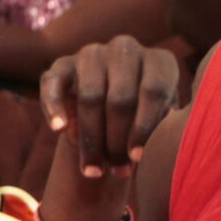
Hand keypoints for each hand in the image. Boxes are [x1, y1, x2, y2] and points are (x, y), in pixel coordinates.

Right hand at [39, 37, 180, 177]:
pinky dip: (54, 108)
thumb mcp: (165, 120)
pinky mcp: (62, 65)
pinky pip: (53, 85)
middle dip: (117, 141)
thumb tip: (163, 136)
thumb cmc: (147, 119)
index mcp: (158, 61)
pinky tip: (59, 130)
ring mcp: (92, 53)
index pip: (154, 91)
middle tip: (118, 171)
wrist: (113, 108)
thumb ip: (167, 125)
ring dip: (91, 140)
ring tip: (94, 171)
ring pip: (90, 97)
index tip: (138, 158)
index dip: (145, 128)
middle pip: (120, 98)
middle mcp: (126, 49)